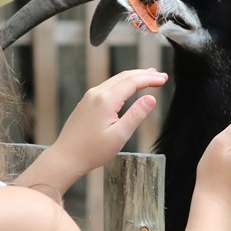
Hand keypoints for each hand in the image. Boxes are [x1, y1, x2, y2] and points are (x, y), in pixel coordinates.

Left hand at [34, 68, 166, 191]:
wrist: (65, 157)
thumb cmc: (92, 151)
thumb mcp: (119, 135)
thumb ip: (136, 115)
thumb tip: (151, 98)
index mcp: (106, 100)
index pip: (133, 82)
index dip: (150, 78)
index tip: (164, 78)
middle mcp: (97, 93)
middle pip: (124, 76)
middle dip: (144, 74)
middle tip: (161, 75)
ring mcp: (90, 96)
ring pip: (115, 80)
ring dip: (133, 77)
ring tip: (149, 76)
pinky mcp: (86, 102)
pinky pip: (108, 86)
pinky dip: (122, 83)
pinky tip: (128, 87)